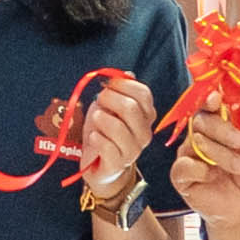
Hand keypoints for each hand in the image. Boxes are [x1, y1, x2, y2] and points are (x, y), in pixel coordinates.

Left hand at [64, 75, 157, 203]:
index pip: (143, 94)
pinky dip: (96, 138)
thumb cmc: (104, 132)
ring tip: (95, 119)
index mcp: (146, 116)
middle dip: (109, 99)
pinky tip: (94, 136)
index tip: (107, 84)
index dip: (123, 85)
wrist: (99, 164)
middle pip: (131, 108)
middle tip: (98, 100)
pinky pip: (107, 146)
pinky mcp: (118, 163)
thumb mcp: (110, 107)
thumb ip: (119, 91)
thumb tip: (128, 74)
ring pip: (118, 127)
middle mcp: (144, 133)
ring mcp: (133, 150)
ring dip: (101, 119)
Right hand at [166, 102, 239, 223]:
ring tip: (239, 168)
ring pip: (195, 141)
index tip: (217, 96)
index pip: (211, 101)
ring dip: (220, 154)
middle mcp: (204, 135)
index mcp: (224, 123)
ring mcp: (191, 155)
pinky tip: (212, 177)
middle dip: (222, 128)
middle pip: (201, 119)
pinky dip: (200, 169)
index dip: (211, 96)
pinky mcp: (182, 176)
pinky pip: (184, 164)